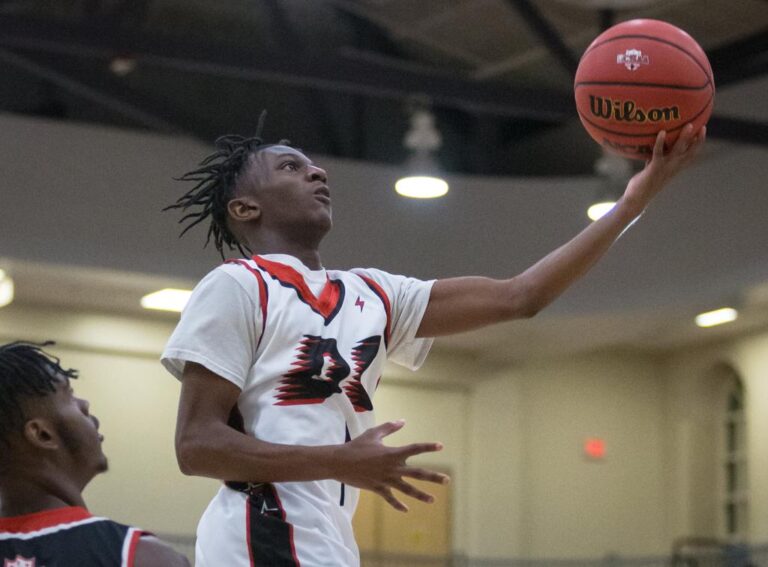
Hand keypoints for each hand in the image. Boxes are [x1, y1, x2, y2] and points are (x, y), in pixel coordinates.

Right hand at [333, 420, 449, 511]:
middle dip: (433, 477)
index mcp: (392, 453)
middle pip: (417, 473)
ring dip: (421, 495)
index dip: (427, 447)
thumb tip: (402, 421)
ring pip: (407, 489)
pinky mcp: (378, 488)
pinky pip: (390, 498)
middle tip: (447, 480)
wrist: (339, 462)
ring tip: (433, 500)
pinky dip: (397, 504)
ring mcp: (385, 479)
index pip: (414, 449)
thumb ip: (389, 427)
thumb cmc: (356, 445)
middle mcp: (392, 467)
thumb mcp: (373, 434)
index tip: (440, 446)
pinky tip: (406, 509)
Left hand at [621, 123, 705, 215]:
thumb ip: (654, 163)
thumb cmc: (643, 185)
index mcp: (675, 169)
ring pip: (677, 150)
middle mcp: (673, 168)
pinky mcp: (654, 168)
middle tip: (701, 125)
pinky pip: (658, 152)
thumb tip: (650, 155)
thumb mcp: (652, 171)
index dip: (698, 144)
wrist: (636, 199)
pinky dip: (660, 142)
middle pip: (689, 152)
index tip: (702, 131)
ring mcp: (664, 168)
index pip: (691, 155)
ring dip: (683, 137)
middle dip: (697, 139)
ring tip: (688, 125)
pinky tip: (661, 132)